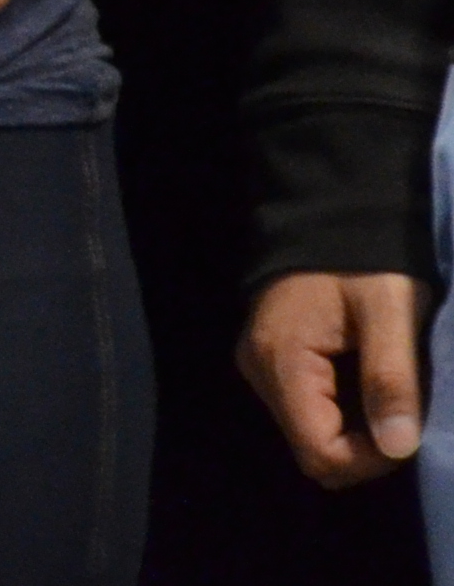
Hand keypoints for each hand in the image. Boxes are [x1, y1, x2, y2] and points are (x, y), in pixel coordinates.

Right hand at [241, 269, 432, 487]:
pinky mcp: (271, 358)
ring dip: (358, 427)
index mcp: (281, 362)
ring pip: (312, 431)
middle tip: (405, 408)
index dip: (371, 459)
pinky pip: (308, 408)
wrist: (329, 209)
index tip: (408, 427)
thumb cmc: (363, 258)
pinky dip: (345, 409)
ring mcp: (262, 365)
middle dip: (367, 446)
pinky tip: (367, 378)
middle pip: (314, 448)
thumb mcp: (390, 310)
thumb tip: (400, 447)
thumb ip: (392, 378)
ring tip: (390, 388)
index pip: (320, 453)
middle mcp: (260, 371)